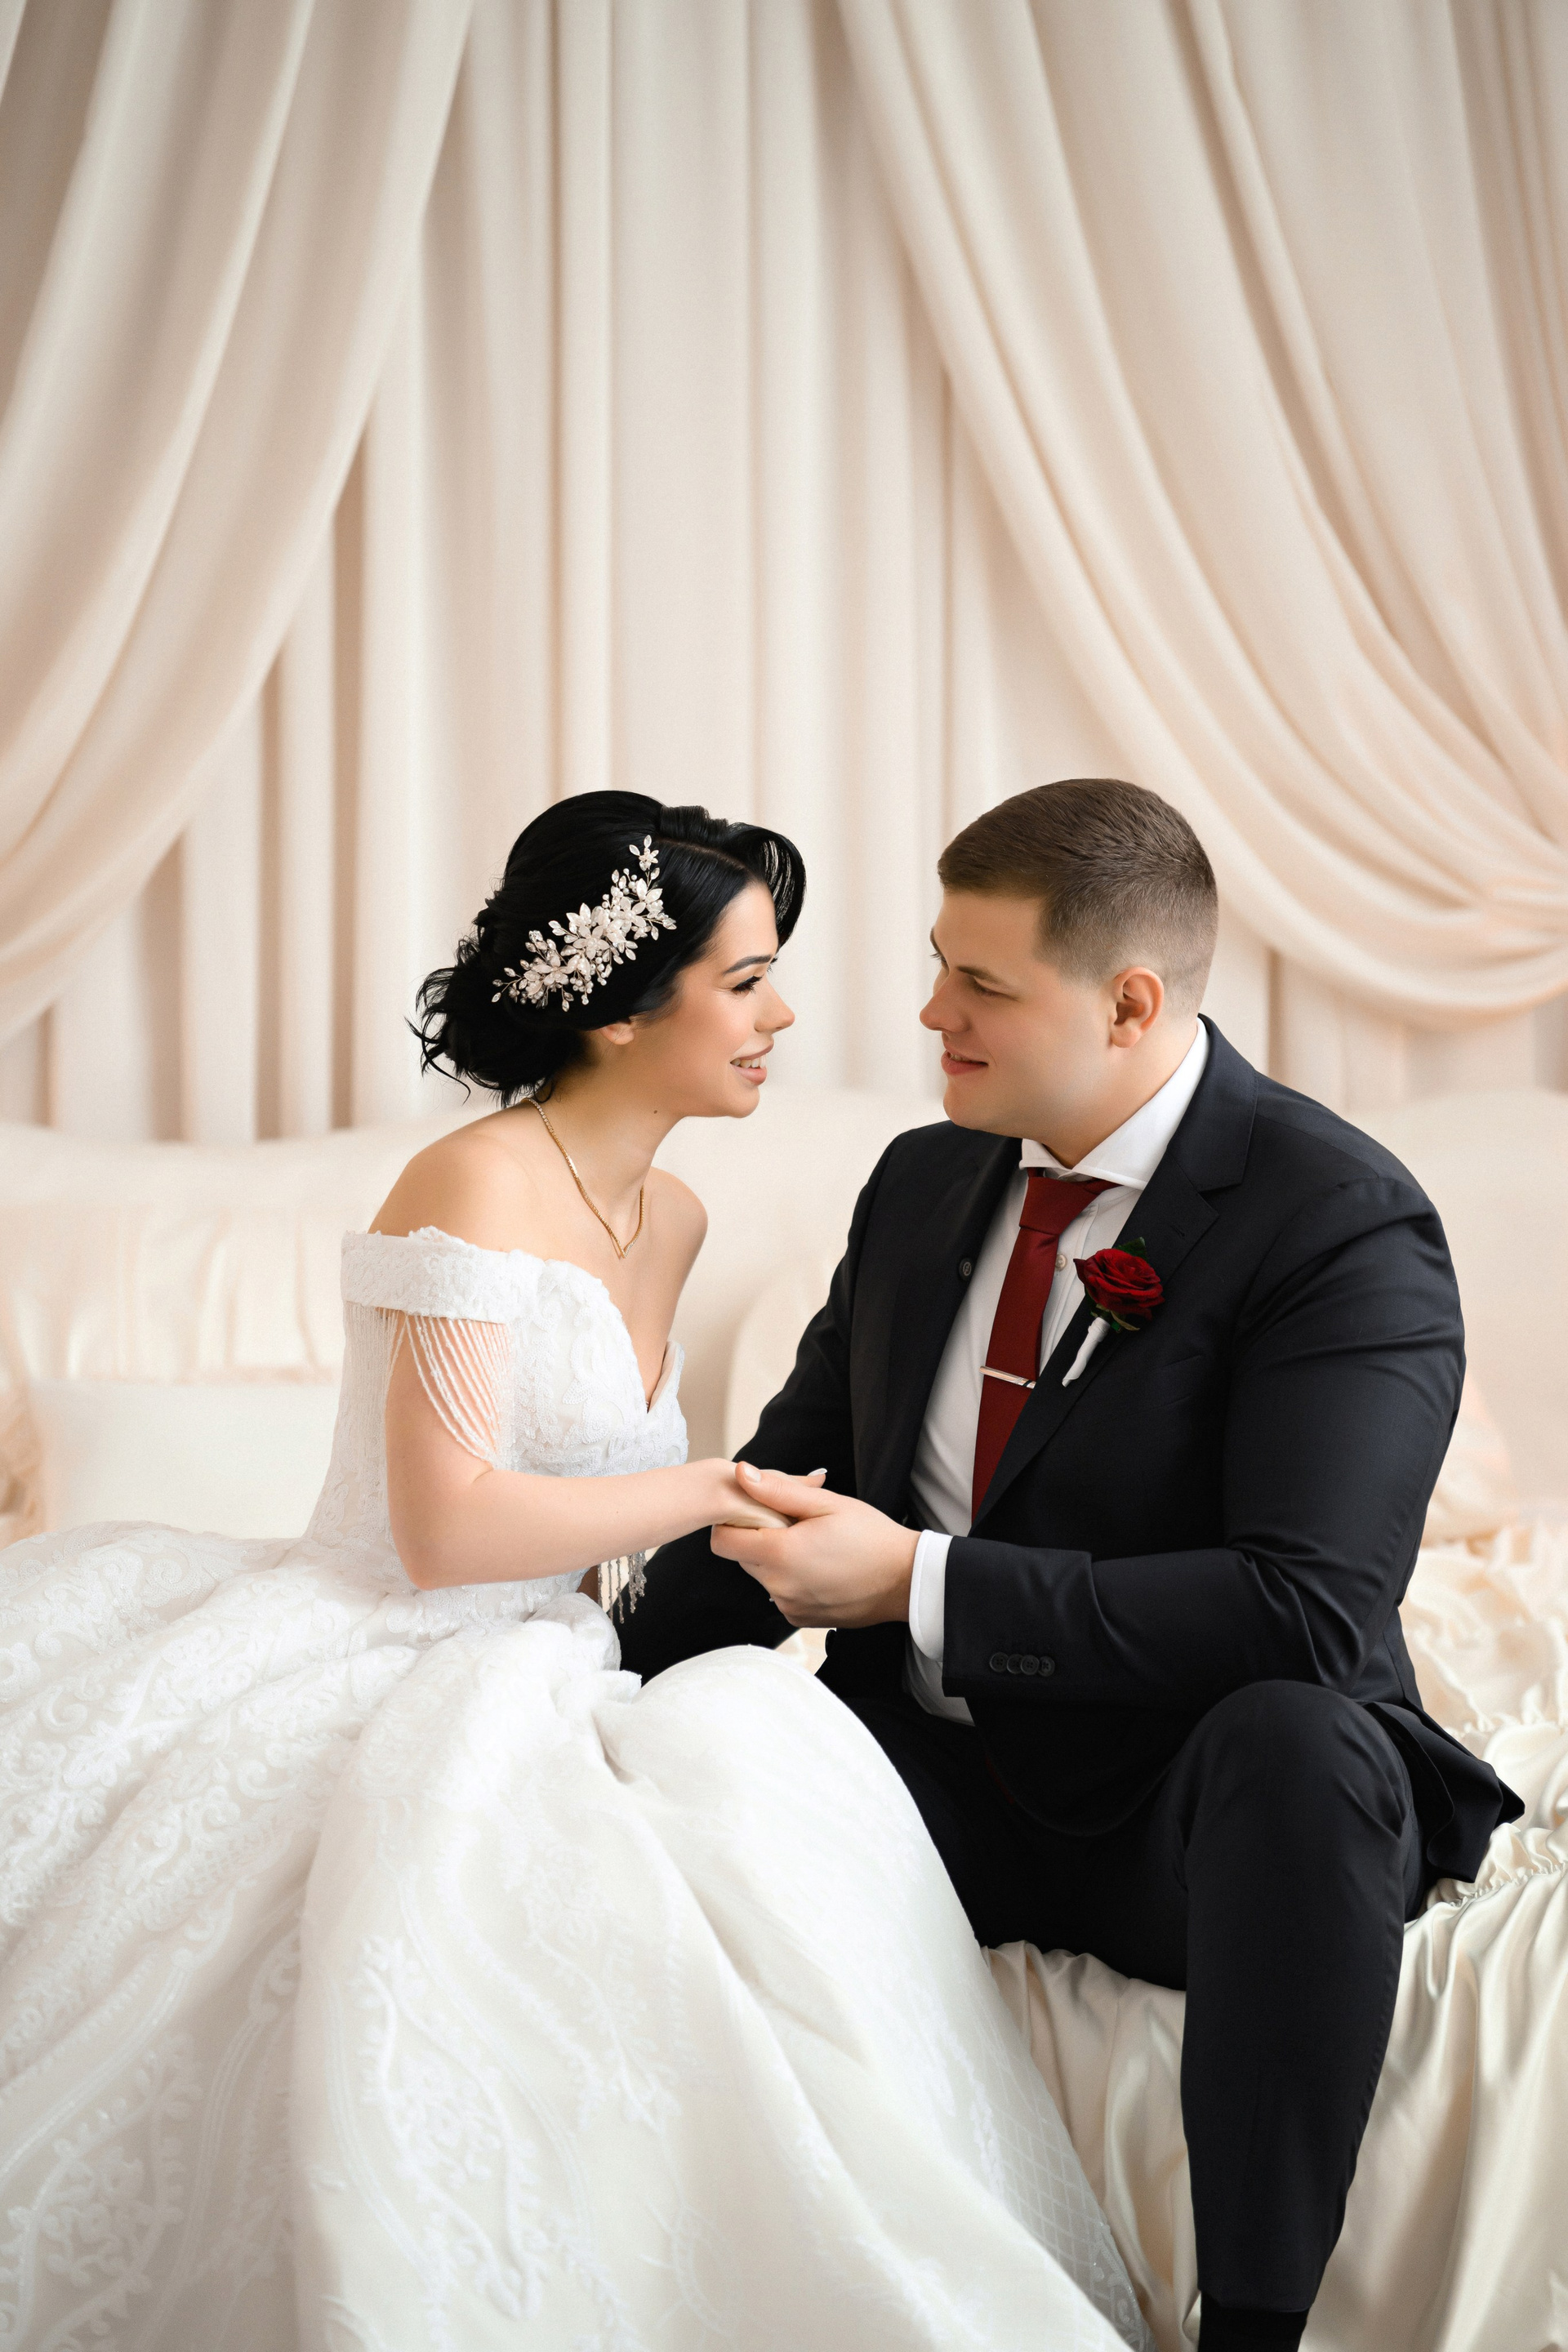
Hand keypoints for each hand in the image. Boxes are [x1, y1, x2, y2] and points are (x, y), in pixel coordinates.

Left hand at [710, 1463, 917, 1629]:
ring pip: (761, 1574)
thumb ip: (777, 1491)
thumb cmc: (871, 1536)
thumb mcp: (827, 1504)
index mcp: (780, 1554)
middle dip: (759, 1535)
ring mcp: (788, 1606)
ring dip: (775, 1557)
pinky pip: (778, 1592)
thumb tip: (741, 1473)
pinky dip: (789, 1578)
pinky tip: (819, 1566)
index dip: (733, 1521)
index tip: (758, 1510)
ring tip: (811, 1544)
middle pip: (742, 1555)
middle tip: (794, 1522)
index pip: (722, 1540)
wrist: (905, 1581)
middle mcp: (777, 1586)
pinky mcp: (799, 1618)